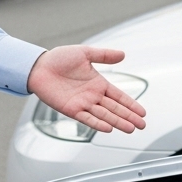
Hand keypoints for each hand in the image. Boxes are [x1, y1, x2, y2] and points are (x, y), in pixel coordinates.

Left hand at [27, 46, 147, 133]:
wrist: (38, 66)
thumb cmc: (59, 58)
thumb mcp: (85, 53)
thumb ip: (104, 55)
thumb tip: (123, 55)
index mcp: (98, 83)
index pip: (119, 96)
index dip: (131, 104)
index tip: (143, 113)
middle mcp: (92, 96)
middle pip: (115, 109)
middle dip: (129, 117)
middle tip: (142, 125)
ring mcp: (82, 104)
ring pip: (104, 115)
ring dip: (118, 122)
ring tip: (130, 129)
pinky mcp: (71, 109)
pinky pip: (87, 118)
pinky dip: (98, 123)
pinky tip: (109, 128)